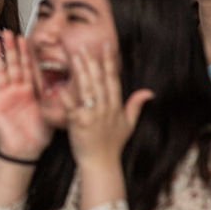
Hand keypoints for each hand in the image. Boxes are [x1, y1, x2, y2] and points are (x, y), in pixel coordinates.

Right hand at [0, 30, 52, 160]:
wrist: (26, 152)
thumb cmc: (39, 135)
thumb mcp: (53, 114)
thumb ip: (58, 100)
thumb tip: (68, 87)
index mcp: (31, 91)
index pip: (29, 67)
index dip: (26, 52)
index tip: (25, 37)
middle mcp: (17, 91)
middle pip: (13, 65)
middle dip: (11, 48)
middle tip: (8, 31)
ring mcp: (4, 98)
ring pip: (0, 74)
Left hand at [62, 45, 151, 172]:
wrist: (101, 163)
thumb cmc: (113, 145)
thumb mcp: (129, 124)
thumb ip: (136, 105)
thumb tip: (149, 92)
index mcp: (116, 106)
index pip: (113, 79)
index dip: (110, 62)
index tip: (106, 46)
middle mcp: (105, 108)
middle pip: (99, 80)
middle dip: (92, 61)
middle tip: (85, 45)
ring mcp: (92, 115)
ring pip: (87, 88)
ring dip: (81, 71)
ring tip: (75, 56)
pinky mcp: (79, 123)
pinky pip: (72, 106)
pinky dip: (66, 96)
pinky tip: (61, 85)